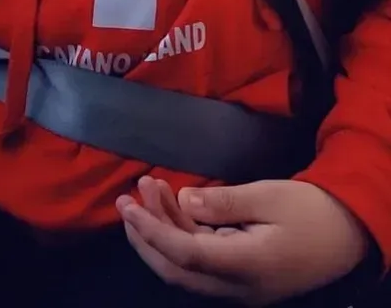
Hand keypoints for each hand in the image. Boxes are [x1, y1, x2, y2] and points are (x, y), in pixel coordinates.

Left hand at [116, 177, 369, 303]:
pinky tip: (175, 202)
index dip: (151, 231)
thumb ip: (224, 201)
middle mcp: (235, 286)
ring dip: (163, 229)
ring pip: (186, 266)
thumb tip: (184, 201)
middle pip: (175, 270)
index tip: (129, 205)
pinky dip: (182, 233)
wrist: (347, 234)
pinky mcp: (239, 276)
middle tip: (125, 201)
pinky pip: (201, 260)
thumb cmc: (310, 211)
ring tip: (149, 188)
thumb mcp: (269, 196)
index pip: (183, 255)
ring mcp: (237, 286)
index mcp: (243, 266)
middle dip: (145, 236)